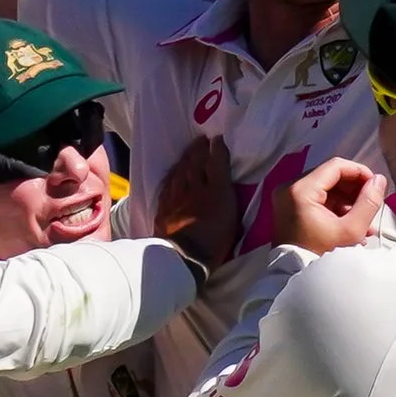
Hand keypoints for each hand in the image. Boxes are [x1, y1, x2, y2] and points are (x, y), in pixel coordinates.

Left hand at [154, 136, 236, 266]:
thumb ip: (228, 194)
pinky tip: (173, 173)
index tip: (218, 139)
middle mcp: (194, 187)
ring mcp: (175, 196)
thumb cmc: (216, 240)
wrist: (185, 256)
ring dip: (184, 159)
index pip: (216, 162)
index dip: (217, 149)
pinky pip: (168, 184)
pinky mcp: (163, 207)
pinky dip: (172, 175)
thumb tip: (224, 181)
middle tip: (202, 140)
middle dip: (198, 149)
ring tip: (188, 153)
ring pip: (179, 171)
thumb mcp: (232, 217)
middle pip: (195, 162)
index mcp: (216, 190)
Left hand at [273, 158, 386, 253]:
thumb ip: (369, 203)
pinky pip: (317, 199)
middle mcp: (289, 188)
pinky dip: (335, 208)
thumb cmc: (321, 255)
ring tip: (365, 223)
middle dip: (354, 190)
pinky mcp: (289, 208)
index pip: (336, 166)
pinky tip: (351, 225)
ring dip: (348, 201)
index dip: (360, 172)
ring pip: (326, 188)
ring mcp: (287, 198)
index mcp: (300, 190)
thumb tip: (379, 180)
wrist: (294, 279)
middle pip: (330, 176)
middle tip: (371, 206)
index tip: (376, 186)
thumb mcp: (351, 231)